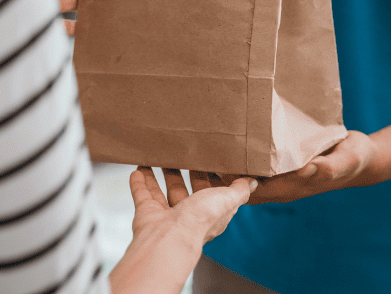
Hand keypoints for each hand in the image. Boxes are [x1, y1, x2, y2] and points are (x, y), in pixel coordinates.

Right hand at [130, 167, 256, 244]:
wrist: (168, 238)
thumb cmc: (200, 220)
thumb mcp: (226, 200)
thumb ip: (239, 190)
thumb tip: (253, 182)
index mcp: (208, 211)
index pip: (209, 190)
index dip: (208, 176)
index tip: (205, 158)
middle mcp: (186, 214)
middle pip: (183, 189)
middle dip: (181, 173)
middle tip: (178, 153)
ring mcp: (166, 215)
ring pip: (161, 191)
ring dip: (158, 176)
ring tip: (157, 157)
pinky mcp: (147, 214)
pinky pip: (141, 195)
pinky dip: (139, 183)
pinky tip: (137, 169)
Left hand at [198, 131, 378, 204]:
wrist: (358, 155)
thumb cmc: (354, 157)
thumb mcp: (348, 159)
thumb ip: (331, 166)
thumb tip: (308, 169)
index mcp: (291, 186)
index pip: (253, 187)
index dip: (230, 180)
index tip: (208, 164)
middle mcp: (279, 183)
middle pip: (240, 183)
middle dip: (218, 171)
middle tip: (193, 148)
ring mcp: (278, 175)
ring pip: (243, 173)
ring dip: (224, 160)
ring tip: (200, 138)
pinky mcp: (279, 163)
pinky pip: (253, 161)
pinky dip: (238, 152)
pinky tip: (224, 133)